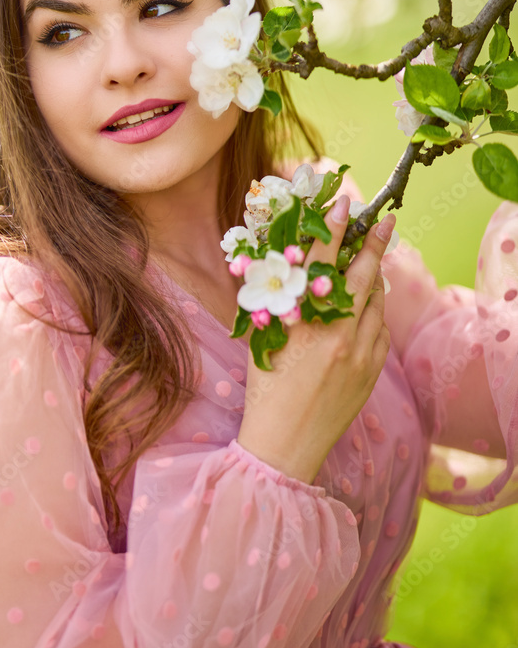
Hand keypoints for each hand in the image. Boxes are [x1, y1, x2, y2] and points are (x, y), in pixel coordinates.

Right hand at [236, 194, 394, 483]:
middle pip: (363, 276)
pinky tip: (368, 304)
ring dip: (374, 276)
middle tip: (384, 219)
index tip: (345, 204)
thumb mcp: (263, 339)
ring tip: (373, 258)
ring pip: (375, 302)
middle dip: (374, 243)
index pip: (321, 263)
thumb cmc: (264, 391)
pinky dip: (375, 311)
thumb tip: (283, 264)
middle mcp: (337, 335)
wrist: (286, 444)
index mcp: (303, 324)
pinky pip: (380, 329)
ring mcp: (360, 354)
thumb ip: (276, 302)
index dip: (333, 229)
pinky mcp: (372, 371)